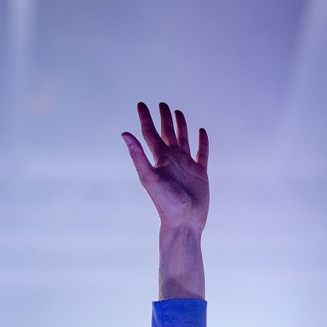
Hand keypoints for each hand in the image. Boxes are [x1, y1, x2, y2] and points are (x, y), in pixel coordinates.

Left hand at [122, 102, 208, 232]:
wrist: (184, 222)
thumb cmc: (166, 203)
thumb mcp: (149, 177)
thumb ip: (138, 155)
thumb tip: (124, 134)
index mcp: (160, 160)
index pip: (150, 134)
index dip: (145, 119)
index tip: (140, 104)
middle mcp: (172, 160)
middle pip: (167, 133)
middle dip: (164, 118)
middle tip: (162, 104)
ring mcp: (186, 166)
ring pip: (183, 140)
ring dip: (180, 126)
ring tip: (178, 112)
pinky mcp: (200, 173)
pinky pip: (202, 153)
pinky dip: (202, 142)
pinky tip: (201, 132)